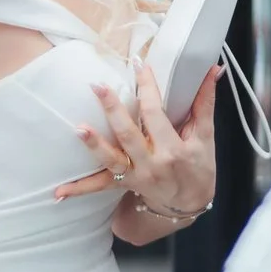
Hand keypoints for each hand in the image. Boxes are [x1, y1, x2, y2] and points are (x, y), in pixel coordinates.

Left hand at [57, 61, 215, 216]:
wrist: (191, 205)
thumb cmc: (200, 168)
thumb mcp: (206, 137)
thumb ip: (204, 103)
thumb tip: (212, 70)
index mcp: (174, 149)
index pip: (156, 114)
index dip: (148, 88)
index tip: (139, 66)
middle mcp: (152, 163)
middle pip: (129, 134)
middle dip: (113, 109)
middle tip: (98, 87)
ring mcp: (136, 176)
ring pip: (111, 159)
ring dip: (93, 144)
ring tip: (78, 128)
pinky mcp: (124, 184)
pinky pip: (99, 186)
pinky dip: (79, 189)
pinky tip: (58, 191)